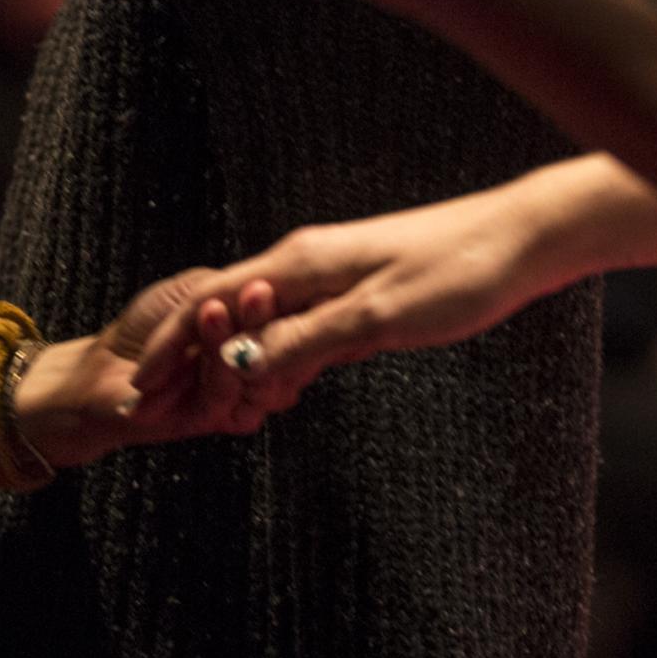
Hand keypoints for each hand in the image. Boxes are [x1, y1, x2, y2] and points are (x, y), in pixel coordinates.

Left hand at [10, 272, 282, 467]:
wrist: (100, 369)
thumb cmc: (142, 329)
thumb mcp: (190, 292)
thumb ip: (228, 289)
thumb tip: (268, 283)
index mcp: (251, 335)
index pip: (283, 320)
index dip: (281, 302)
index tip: (271, 278)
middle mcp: (250, 367)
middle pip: (282, 351)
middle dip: (266, 319)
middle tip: (257, 292)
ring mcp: (236, 396)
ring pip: (260, 378)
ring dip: (238, 340)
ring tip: (218, 310)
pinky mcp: (214, 420)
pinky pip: (229, 400)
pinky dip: (219, 371)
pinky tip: (205, 346)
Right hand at [136, 178, 586, 415]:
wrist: (519, 241)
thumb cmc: (457, 271)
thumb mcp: (378, 317)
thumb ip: (308, 341)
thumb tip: (245, 368)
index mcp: (301, 262)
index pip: (212, 303)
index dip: (171, 345)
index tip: (137, 385)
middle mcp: (308, 265)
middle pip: (230, 317)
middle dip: (195, 363)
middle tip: (165, 414)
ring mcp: (335, 280)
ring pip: (267, 329)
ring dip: (240, 368)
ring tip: (214, 416)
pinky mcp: (361, 295)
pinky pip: (304, 332)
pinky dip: (283, 362)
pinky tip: (278, 392)